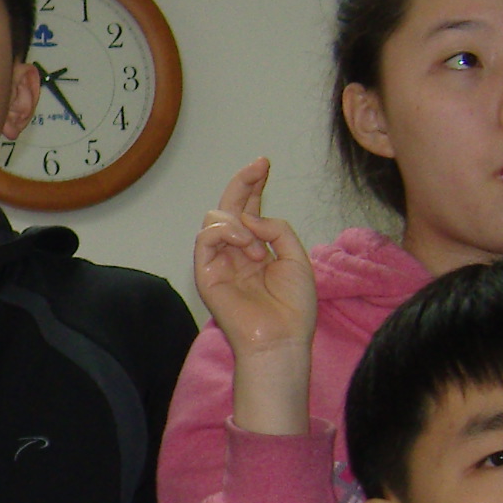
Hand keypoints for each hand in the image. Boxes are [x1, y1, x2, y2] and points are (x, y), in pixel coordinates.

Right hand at [194, 159, 319, 432]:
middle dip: (243, 183)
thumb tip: (250, 216)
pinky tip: (245, 246)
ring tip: (257, 247)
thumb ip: (276, 229)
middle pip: (229, 207)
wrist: (282, 338)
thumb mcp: (296, 258)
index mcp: (257, 247)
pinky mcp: (206, 274)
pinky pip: (205, 239)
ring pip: (215, 219)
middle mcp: (235, 251)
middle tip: (258, 167)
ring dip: (239, 224)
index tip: (264, 164)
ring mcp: (219, 261)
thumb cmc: (293, 306)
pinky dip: (225, 233)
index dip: (254, 185)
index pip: (250, 209)